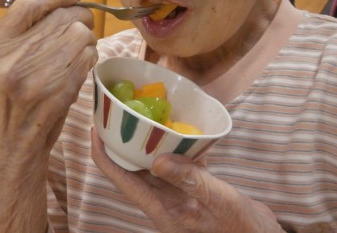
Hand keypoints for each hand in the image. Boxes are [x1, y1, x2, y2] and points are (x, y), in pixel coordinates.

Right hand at [0, 0, 97, 153]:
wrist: (10, 145)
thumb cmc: (9, 98)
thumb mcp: (3, 57)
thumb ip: (22, 21)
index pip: (30, 2)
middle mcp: (10, 57)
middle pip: (63, 16)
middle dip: (79, 17)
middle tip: (80, 27)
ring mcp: (35, 75)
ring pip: (80, 34)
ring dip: (87, 39)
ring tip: (78, 51)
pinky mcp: (58, 91)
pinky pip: (88, 56)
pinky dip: (90, 57)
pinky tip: (80, 67)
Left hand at [91, 129, 281, 232]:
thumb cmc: (241, 227)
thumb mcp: (216, 201)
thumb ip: (188, 180)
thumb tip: (156, 160)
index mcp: (161, 210)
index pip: (123, 180)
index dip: (105, 156)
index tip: (95, 130)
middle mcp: (164, 202)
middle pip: (133, 170)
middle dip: (122, 143)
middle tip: (116, 114)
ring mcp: (179, 195)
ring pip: (156, 164)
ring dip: (149, 142)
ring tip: (144, 115)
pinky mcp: (195, 189)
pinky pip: (180, 164)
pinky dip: (180, 146)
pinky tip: (184, 129)